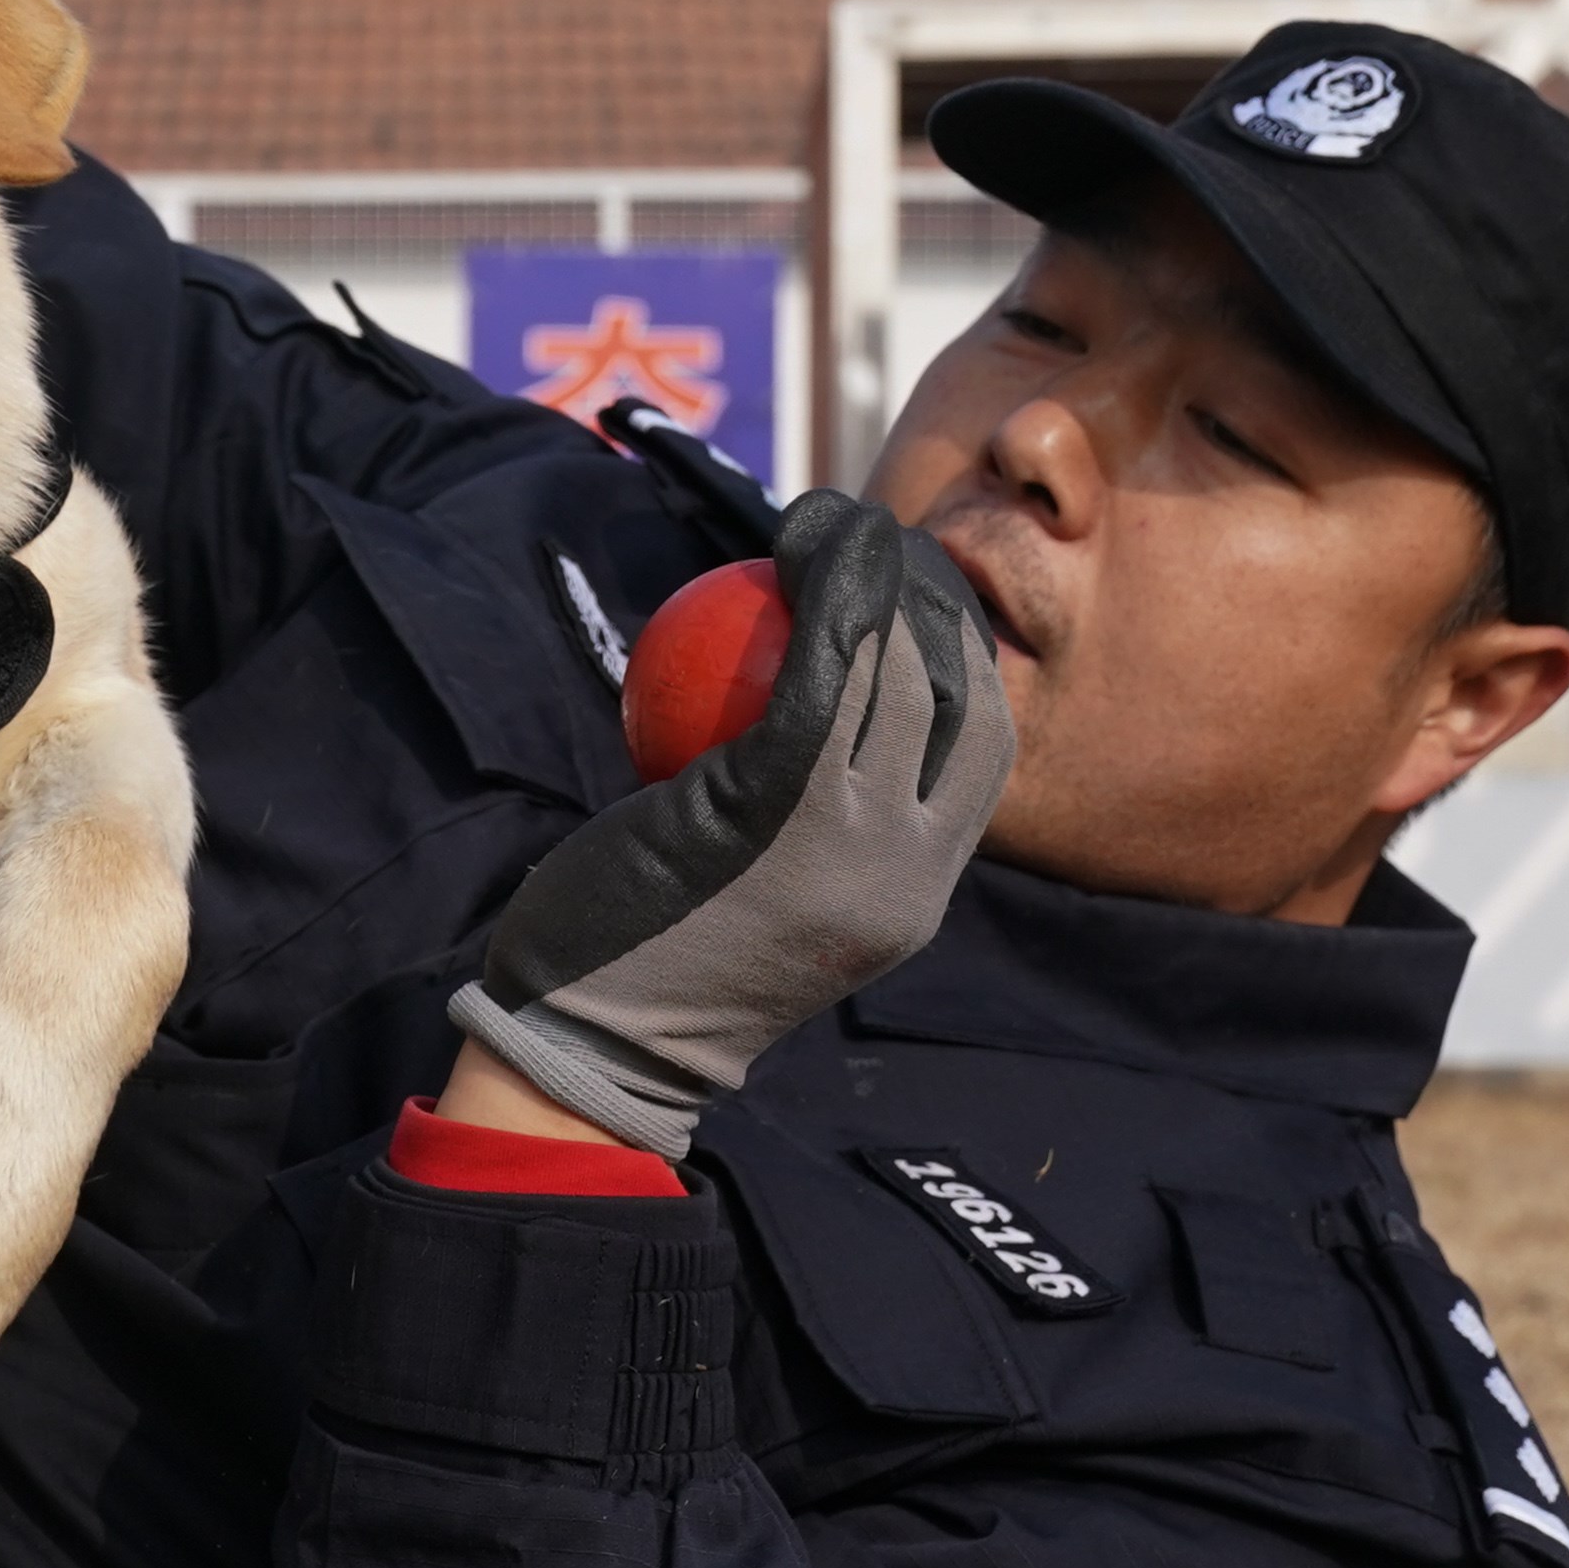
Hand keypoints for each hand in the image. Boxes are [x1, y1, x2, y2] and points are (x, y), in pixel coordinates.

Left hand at [449, 491, 1010, 1156]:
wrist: (588, 1044)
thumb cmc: (641, 957)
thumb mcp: (759, 899)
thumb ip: (801, 822)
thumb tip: (800, 711)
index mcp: (916, 895)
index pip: (979, 748)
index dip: (963, 653)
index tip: (911, 596)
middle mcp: (909, 872)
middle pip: (960, 696)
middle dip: (935, 597)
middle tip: (874, 540)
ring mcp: (856, 845)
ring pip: (899, 671)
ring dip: (875, 572)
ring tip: (830, 523)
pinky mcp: (782, 810)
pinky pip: (821, 669)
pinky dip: (821, 586)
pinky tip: (794, 537)